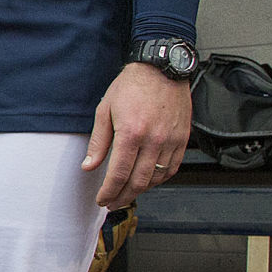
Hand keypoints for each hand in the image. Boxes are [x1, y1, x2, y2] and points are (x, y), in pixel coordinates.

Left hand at [83, 62, 190, 207]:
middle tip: (112, 203)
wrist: (161, 69)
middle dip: (123, 197)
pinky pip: (172, 168)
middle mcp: (154, 140)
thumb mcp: (105, 110)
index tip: (102, 199)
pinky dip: (159, 180)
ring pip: (156, 178)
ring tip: (127, 194)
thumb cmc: (131, 86)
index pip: (119, 174)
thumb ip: (98, 142)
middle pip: (138, 182)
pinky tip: (148, 182)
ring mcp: (171, 141)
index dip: (109, 191)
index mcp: (131, 133)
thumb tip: (89, 165)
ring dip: (140, 191)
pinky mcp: (182, 139)